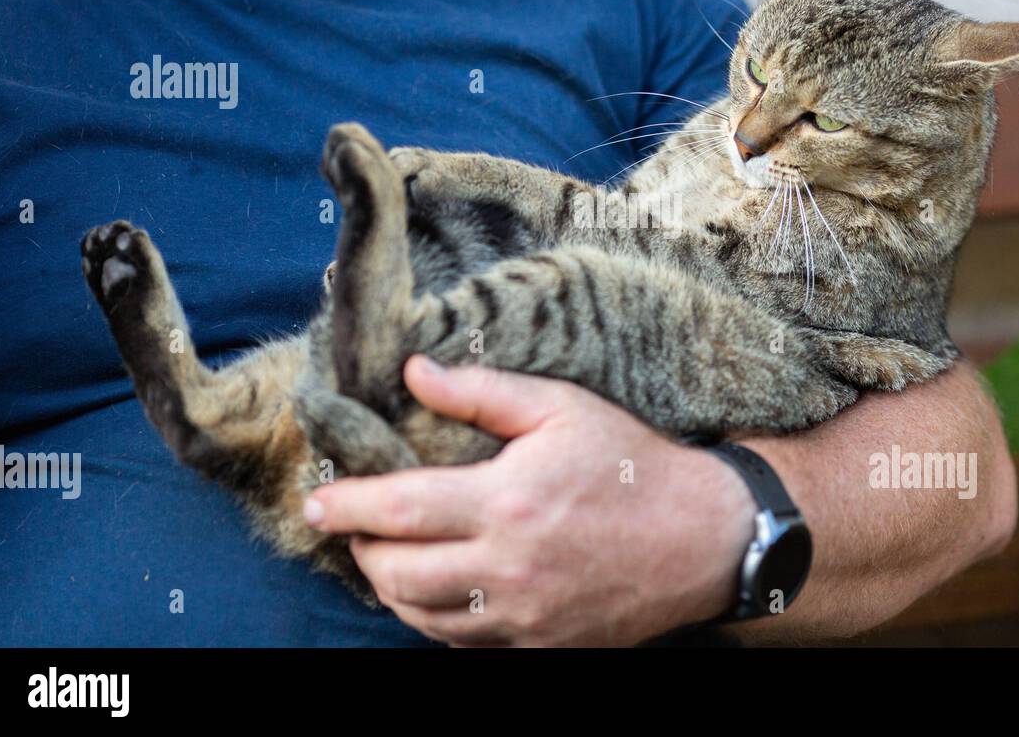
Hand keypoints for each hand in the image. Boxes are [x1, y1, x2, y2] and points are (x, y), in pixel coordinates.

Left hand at [305, 356, 755, 645]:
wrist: (701, 539)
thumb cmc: (629, 465)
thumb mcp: (561, 408)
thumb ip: (482, 392)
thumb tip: (414, 372)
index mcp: (507, 503)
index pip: (398, 509)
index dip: (346, 506)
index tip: (317, 501)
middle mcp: (507, 569)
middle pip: (398, 574)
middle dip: (361, 551)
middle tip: (354, 528)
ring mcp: (524, 616)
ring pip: (423, 618)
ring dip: (392, 588)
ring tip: (388, 557)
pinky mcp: (541, 646)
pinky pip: (465, 643)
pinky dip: (436, 618)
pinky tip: (440, 589)